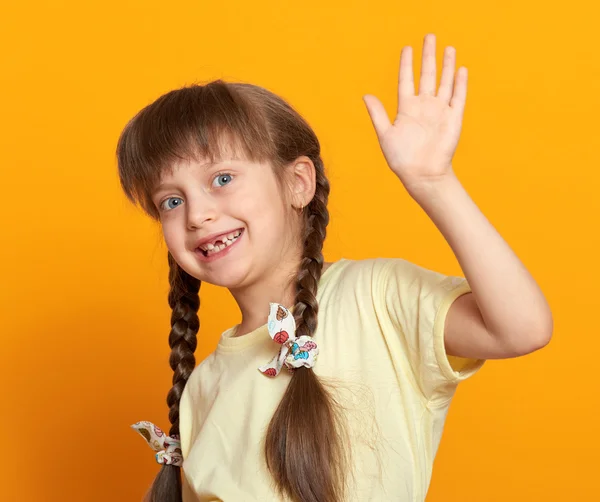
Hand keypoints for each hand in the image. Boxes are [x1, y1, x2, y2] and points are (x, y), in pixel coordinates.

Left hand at [363, 33, 467, 192]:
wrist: (422, 175)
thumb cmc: (401, 159)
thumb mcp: (385, 135)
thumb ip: (378, 114)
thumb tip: (366, 96)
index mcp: (406, 109)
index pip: (406, 80)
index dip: (407, 64)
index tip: (407, 48)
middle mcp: (423, 107)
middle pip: (427, 76)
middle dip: (428, 56)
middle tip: (429, 36)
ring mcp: (439, 111)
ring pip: (444, 83)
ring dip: (446, 65)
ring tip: (448, 48)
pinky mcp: (453, 119)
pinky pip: (458, 97)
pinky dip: (460, 84)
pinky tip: (461, 69)